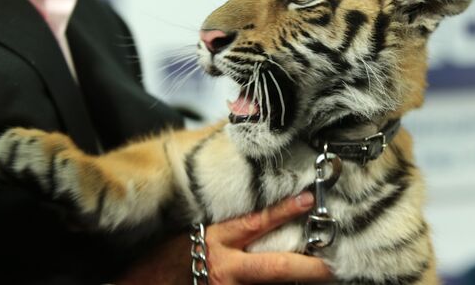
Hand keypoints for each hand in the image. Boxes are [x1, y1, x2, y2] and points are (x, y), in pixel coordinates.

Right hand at [118, 192, 332, 283]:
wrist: (140, 284)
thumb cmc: (166, 256)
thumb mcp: (195, 232)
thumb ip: (227, 226)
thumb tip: (259, 214)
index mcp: (216, 241)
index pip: (256, 222)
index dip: (285, 210)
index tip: (309, 198)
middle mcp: (224, 268)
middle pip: (274, 267)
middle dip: (307, 268)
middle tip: (334, 265)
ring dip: (294, 283)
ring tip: (324, 277)